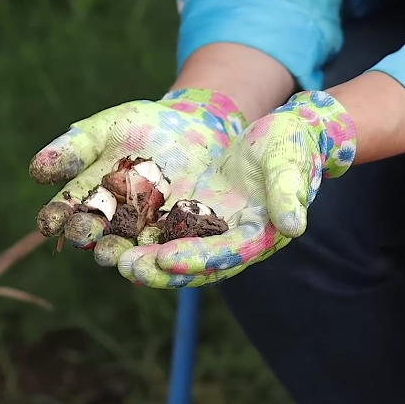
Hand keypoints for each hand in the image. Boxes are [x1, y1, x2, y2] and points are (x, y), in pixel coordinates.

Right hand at [29, 88, 245, 264]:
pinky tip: (170, 255)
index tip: (49, 220)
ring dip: (134, 258)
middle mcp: (120, 228)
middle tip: (92, 242)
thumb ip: (73, 149)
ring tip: (127, 260)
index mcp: (92, 205)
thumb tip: (36, 171)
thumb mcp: (105, 131)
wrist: (194, 127)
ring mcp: (155, 237)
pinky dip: (178, 255)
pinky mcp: (191, 241)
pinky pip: (184, 251)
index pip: (69, 214)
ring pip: (142, 253)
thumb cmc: (141, 127)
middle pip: (104, 240)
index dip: (58, 218)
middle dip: (97, 241)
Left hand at [117, 90, 357, 287]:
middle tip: (127, 267)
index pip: (225, 254)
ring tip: (112, 257)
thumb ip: (288, 193)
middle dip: (159, 268)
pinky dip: (138, 232)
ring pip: (171, 250)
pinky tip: (111, 231)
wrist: (281, 135)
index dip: (196, 259)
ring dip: (143, 256)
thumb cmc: (290, 146)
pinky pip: (161, 227)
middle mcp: (228, 241)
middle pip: (191, 262)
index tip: (166, 259)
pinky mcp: (190, 212)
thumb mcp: (290, 164)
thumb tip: (293, 227)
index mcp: (256, 235)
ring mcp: (207, 229)